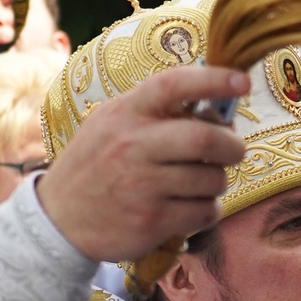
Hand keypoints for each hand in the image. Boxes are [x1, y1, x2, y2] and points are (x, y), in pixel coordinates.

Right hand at [37, 66, 248, 261]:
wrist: (59, 219)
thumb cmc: (95, 164)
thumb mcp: (111, 122)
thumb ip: (154, 110)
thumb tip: (214, 101)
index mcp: (127, 113)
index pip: (174, 84)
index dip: (213, 80)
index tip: (242, 82)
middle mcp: (133, 145)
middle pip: (206, 138)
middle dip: (233, 146)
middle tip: (234, 151)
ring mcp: (142, 185)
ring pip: (212, 179)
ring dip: (217, 182)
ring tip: (199, 184)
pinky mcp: (152, 221)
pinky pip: (205, 212)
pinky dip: (207, 210)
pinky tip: (188, 208)